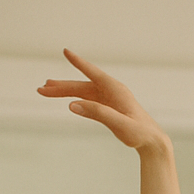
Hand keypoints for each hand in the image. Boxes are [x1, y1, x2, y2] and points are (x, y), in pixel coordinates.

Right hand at [37, 49, 167, 152]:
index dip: (78, 62)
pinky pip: (87, 100)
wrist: (152, 142)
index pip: (93, 73)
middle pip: (81, 85)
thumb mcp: (119, 124)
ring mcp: (109, 99)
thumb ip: (97, 113)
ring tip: (46, 90)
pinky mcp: (108, 107)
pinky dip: (75, 99)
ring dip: (65, 92)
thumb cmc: (139, 133)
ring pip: (82, 92)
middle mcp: (111, 91)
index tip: (66, 51)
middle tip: (41, 89)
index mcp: (115, 90)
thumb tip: (72, 105)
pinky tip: (66, 100)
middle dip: (61, 86)